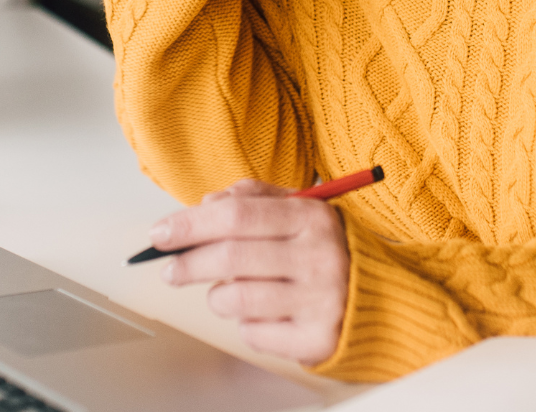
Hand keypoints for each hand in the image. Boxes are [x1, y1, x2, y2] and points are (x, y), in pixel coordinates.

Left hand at [150, 179, 350, 365]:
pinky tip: (262, 314)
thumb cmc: (321, 248)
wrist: (376, 296)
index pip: (235, 215)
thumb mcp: (297, 208)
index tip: (160, 234)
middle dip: (187, 264)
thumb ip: (251, 198)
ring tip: (230, 291)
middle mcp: (318, 256)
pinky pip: (253, 334)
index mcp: (311, 216)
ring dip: (218, 296)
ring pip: (235, 299)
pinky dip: (246, 324)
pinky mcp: (316, 338)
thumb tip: (205, 204)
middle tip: (170, 270)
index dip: (189, 224)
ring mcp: (320, 300)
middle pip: (229, 257)